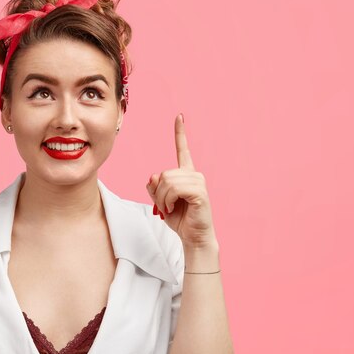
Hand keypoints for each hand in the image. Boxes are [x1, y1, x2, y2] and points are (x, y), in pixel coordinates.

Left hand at [146, 114, 217, 248]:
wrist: (194, 237)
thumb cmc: (180, 220)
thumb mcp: (161, 202)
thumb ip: (155, 188)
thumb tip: (153, 176)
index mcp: (186, 174)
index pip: (182, 150)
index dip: (180, 133)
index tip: (179, 116)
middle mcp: (194, 174)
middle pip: (164, 174)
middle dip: (158, 193)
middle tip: (164, 206)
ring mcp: (198, 182)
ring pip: (167, 181)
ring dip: (162, 199)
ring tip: (169, 208)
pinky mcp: (200, 192)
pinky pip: (174, 189)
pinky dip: (168, 200)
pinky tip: (174, 208)